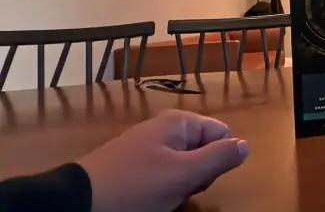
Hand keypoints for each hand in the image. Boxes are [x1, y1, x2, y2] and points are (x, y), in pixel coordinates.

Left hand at [78, 110, 248, 211]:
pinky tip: (148, 201)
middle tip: (178, 187)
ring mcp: (147, 149)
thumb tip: (245, 145)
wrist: (77, 204)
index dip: (217, 158)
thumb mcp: (183, 174)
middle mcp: (164, 129)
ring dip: (179, 186)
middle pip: (203, 152)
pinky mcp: (132, 168)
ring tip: (160, 197)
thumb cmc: (136, 186)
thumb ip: (219, 158)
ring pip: (183, 169)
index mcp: (179, 122)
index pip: (222, 134)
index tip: (199, 174)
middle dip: (198, 175)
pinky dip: (161, 191)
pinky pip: (162, 178)